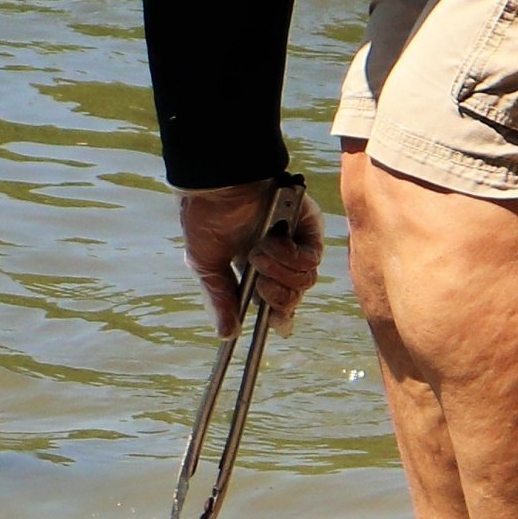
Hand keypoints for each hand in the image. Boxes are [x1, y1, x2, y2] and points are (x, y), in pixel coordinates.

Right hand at [179, 177, 322, 337]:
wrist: (218, 184)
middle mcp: (278, 258)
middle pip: (294, 296)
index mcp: (253, 269)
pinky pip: (311, 259)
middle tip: (260, 281)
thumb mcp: (206, 264)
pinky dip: (291, 256)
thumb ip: (220, 299)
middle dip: (277, 295)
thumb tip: (226, 334)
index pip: (276, 301)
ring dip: (280, 271)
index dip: (279, 315)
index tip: (275, 323)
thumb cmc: (206, 217)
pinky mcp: (309, 228)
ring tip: (259, 251)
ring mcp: (295, 243)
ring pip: (305, 281)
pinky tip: (273, 240)